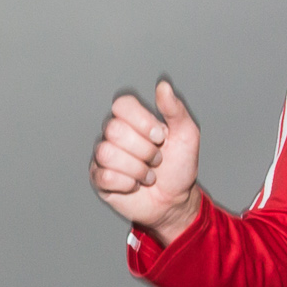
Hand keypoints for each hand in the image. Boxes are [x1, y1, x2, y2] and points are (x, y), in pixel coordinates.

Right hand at [89, 79, 201, 244]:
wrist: (176, 201)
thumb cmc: (179, 166)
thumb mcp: (186, 135)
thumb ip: (174, 109)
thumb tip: (163, 85)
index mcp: (132, 119)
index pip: (122, 105)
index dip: (142, 121)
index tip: (161, 137)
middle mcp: (114, 134)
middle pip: (115, 130)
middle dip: (144, 150)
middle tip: (157, 160)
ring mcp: (104, 156)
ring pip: (107, 153)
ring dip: (138, 169)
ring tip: (149, 175)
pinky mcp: (100, 179)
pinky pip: (105, 176)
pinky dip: (127, 184)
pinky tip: (135, 185)